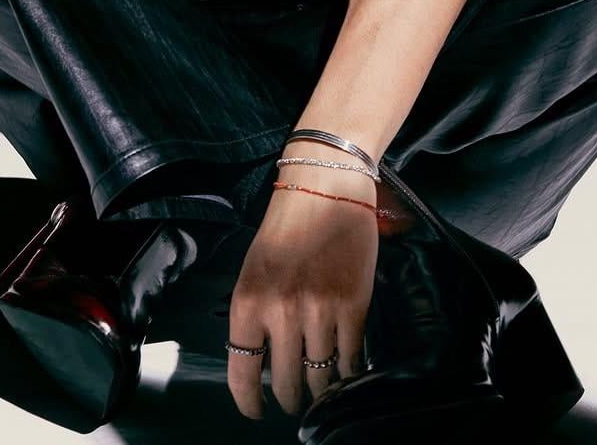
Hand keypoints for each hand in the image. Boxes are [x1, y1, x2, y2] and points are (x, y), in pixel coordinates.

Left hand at [226, 163, 377, 419]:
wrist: (324, 185)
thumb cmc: (285, 225)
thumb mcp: (254, 270)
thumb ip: (255, 315)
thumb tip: (261, 362)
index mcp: (248, 303)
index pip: (242, 374)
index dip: (250, 402)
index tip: (257, 411)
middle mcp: (281, 314)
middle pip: (286, 382)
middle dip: (290, 396)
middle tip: (295, 397)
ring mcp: (320, 311)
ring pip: (321, 376)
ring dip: (321, 387)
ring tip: (322, 386)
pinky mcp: (354, 306)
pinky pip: (351, 357)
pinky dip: (349, 369)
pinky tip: (346, 367)